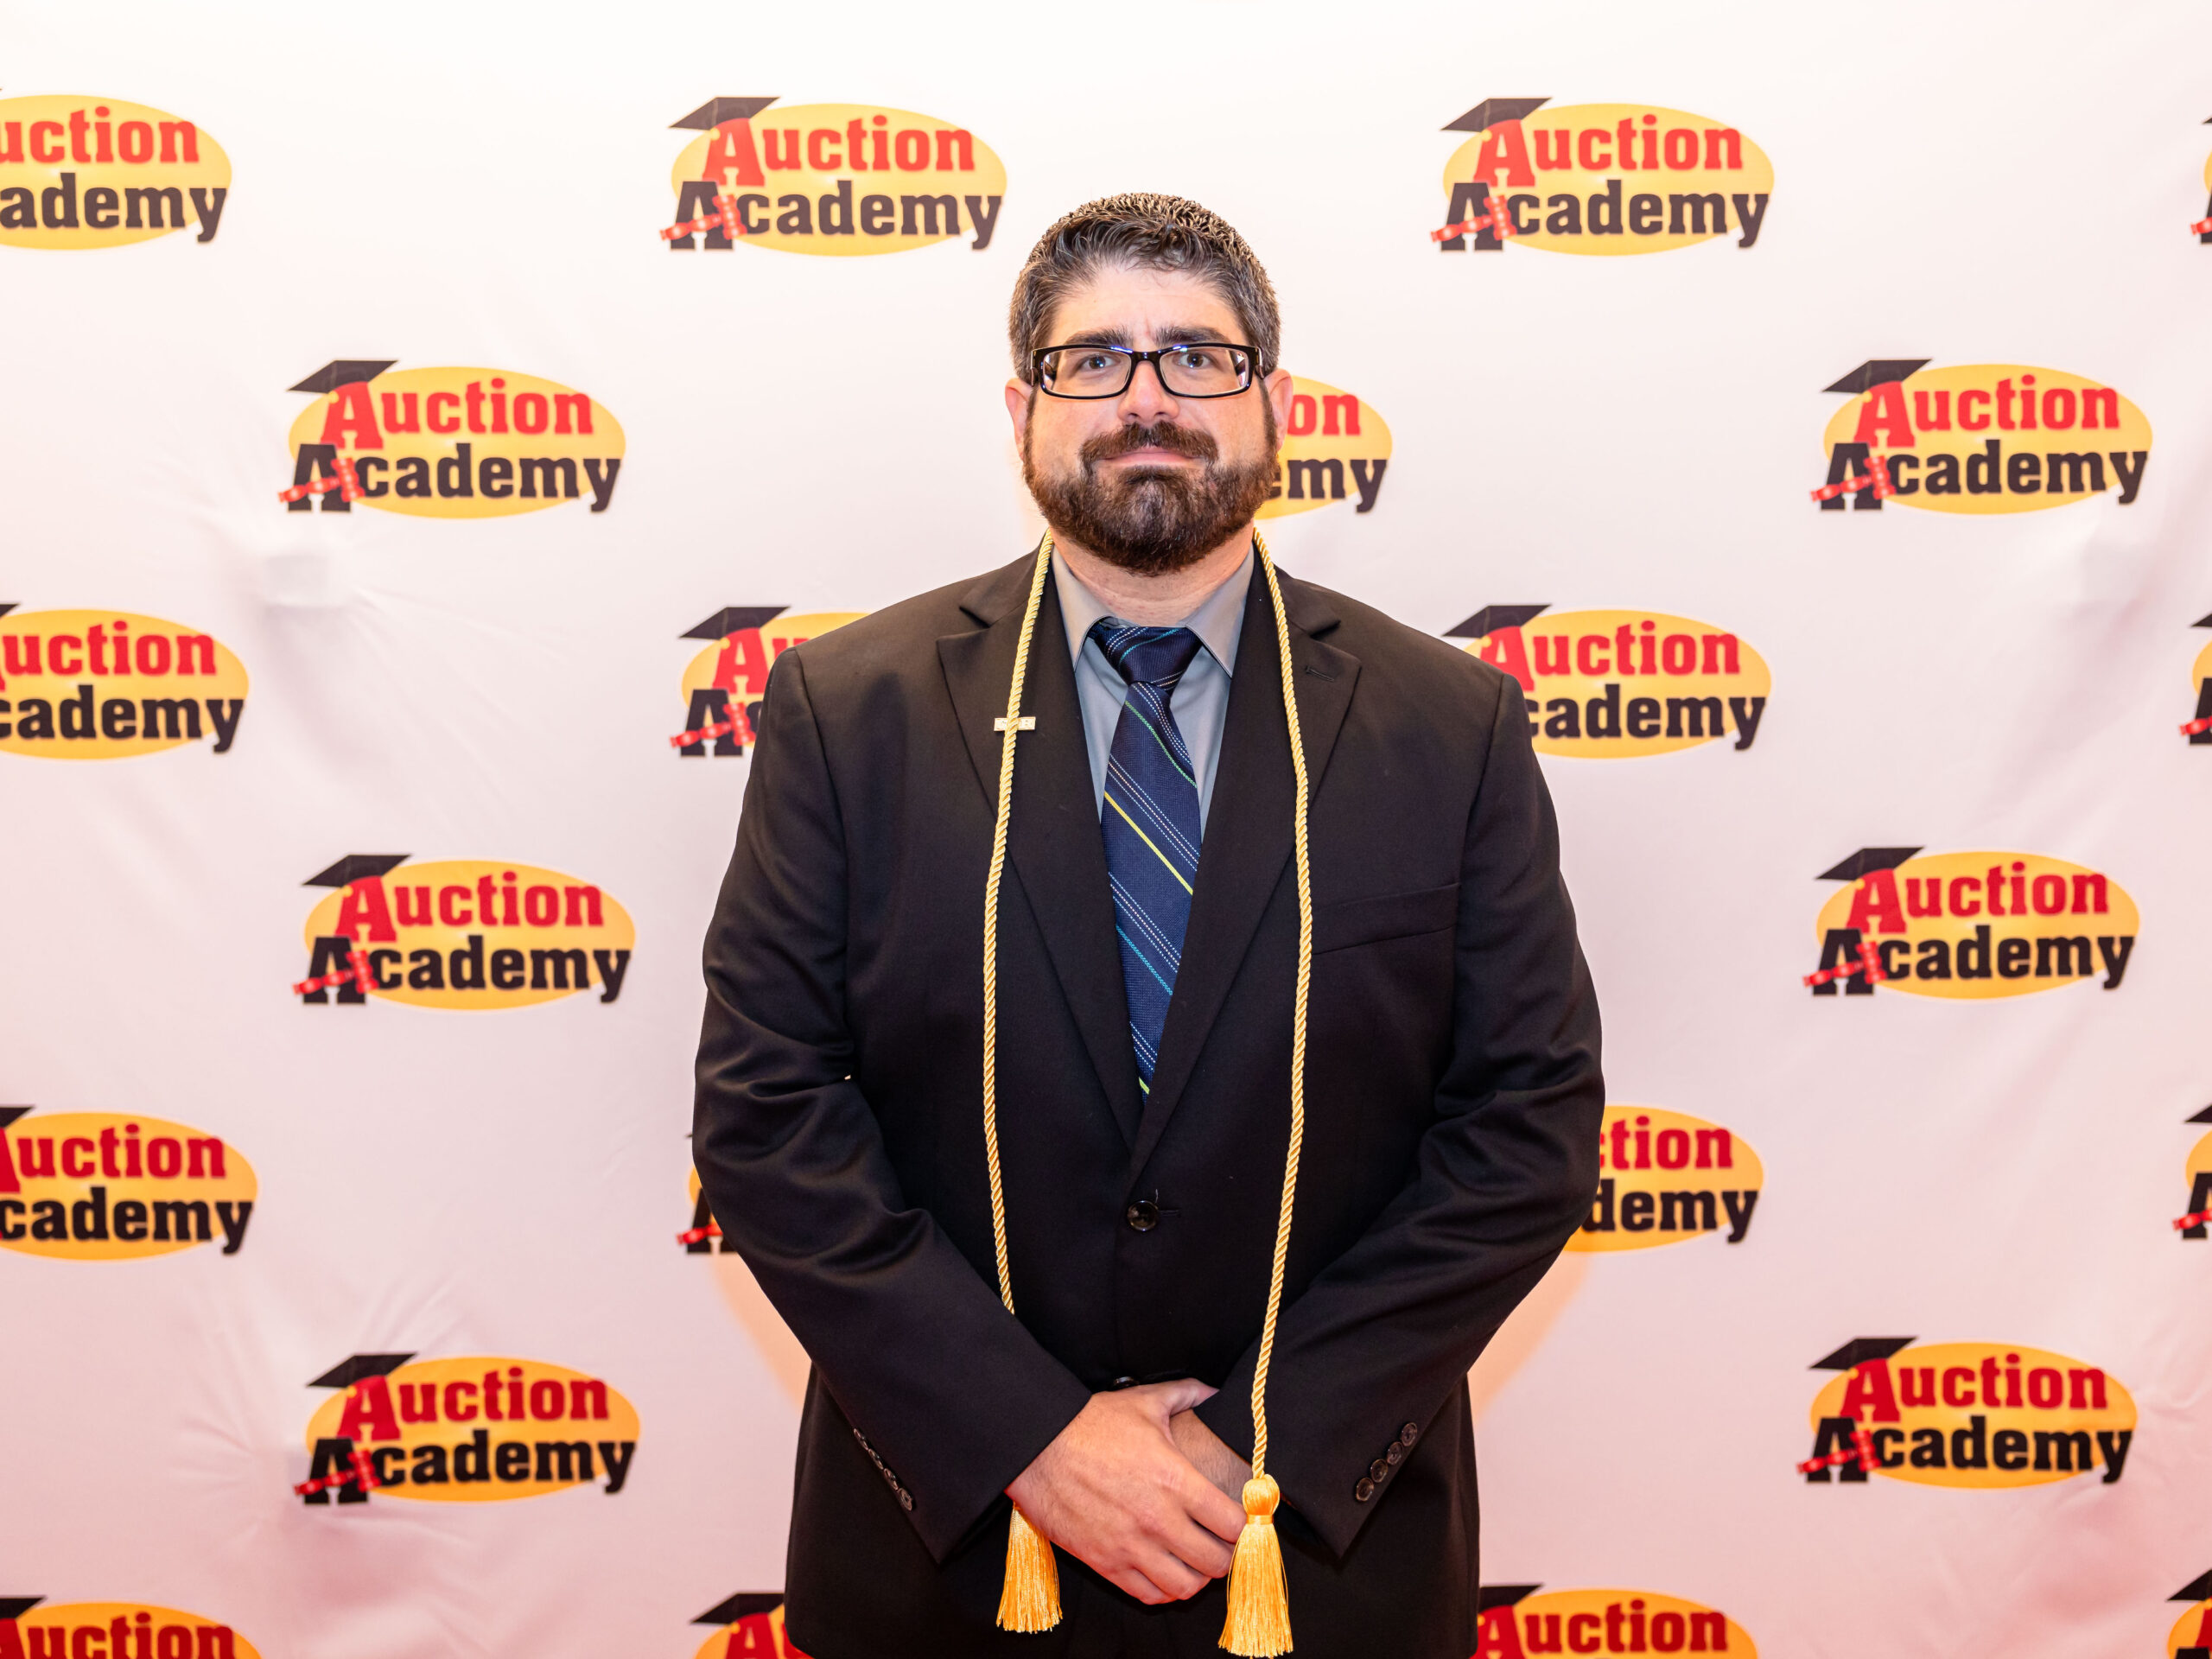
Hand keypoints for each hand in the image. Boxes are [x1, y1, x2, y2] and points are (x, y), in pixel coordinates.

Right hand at [1005, 1380, 1245, 1603]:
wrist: (1035, 1448)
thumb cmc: (1090, 1423)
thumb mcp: (1143, 1401)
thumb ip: (1186, 1394)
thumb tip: (1212, 1389)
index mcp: (1176, 1479)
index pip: (1233, 1523)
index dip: (1244, 1523)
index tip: (1241, 1518)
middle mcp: (1158, 1519)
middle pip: (1216, 1561)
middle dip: (1226, 1553)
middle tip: (1222, 1542)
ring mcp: (1131, 1546)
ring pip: (1187, 1586)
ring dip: (1197, 1575)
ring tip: (1195, 1559)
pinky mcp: (1106, 1563)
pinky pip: (1150, 1595)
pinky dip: (1165, 1589)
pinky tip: (1166, 1570)